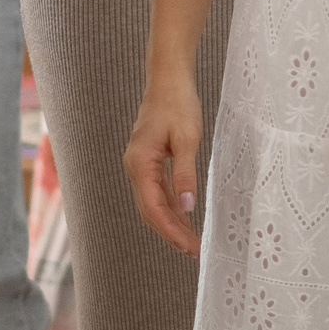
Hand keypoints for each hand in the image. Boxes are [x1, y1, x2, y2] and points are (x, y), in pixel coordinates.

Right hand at [124, 71, 204, 254]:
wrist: (168, 78)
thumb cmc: (177, 103)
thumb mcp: (187, 139)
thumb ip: (185, 173)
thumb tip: (187, 207)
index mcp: (140, 164)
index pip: (154, 209)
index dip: (171, 231)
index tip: (190, 247)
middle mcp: (134, 167)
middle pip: (150, 211)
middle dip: (171, 233)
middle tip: (194, 251)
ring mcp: (139, 164)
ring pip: (152, 203)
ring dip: (171, 222)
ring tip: (191, 241)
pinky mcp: (147, 160)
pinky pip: (156, 190)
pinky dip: (170, 206)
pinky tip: (184, 216)